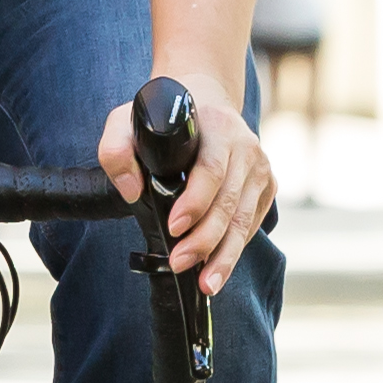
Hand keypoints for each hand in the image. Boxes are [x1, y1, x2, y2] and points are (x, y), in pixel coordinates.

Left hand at [100, 78, 274, 293]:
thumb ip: (116, 151)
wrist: (207, 99)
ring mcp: (260, 169)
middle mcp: (246, 148)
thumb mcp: (127, 119)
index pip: (212, 169)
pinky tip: (217, 270)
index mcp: (218, 128)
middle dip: (205, 239)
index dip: (195, 201)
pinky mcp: (266, 187)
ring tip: (206, 283)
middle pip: (229, 202)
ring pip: (245, 220)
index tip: (175, 226)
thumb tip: (131, 191)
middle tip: (180, 262)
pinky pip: (252, 224)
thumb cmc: (165, 115)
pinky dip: (235, 250)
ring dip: (224, 255)